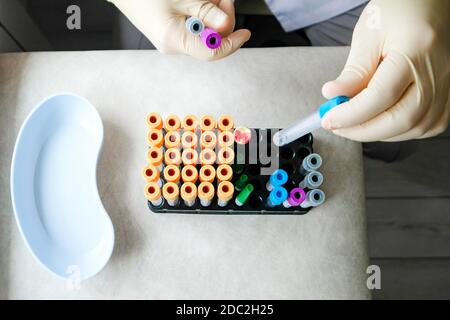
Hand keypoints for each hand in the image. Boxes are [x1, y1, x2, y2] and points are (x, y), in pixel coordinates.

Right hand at [109, 0, 250, 60]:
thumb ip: (206, 11)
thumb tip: (228, 24)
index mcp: (175, 40)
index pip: (212, 52)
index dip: (232, 43)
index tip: (245, 34)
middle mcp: (173, 45)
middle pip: (211, 40)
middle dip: (222, 19)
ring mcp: (172, 39)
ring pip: (204, 32)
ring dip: (212, 13)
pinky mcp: (171, 31)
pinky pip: (194, 26)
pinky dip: (201, 13)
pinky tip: (200, 1)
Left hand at [321, 0, 449, 141]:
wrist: (430, 2)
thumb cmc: (400, 10)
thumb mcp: (368, 34)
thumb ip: (353, 70)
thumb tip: (333, 97)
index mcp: (416, 50)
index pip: (380, 96)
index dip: (351, 114)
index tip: (328, 119)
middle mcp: (438, 71)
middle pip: (401, 119)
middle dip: (362, 130)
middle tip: (337, 126)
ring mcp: (447, 84)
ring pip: (416, 127)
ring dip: (380, 133)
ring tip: (354, 123)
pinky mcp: (449, 92)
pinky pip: (429, 125)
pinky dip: (402, 131)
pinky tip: (381, 122)